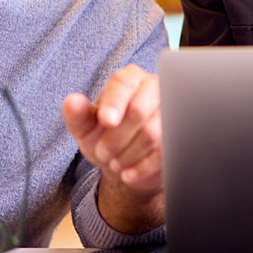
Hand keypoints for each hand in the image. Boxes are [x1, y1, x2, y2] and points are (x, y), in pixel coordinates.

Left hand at [62, 65, 164, 232]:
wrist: (127, 161)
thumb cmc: (105, 135)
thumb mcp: (86, 127)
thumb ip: (76, 114)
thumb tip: (72, 101)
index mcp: (130, 79)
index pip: (124, 83)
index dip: (114, 102)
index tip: (105, 121)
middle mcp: (155, 89)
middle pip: (139, 110)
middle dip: (116, 137)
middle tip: (103, 152)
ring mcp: (172, 113)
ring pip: (152, 134)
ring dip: (128, 154)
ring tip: (115, 162)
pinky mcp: (181, 137)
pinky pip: (164, 153)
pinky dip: (142, 168)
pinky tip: (128, 174)